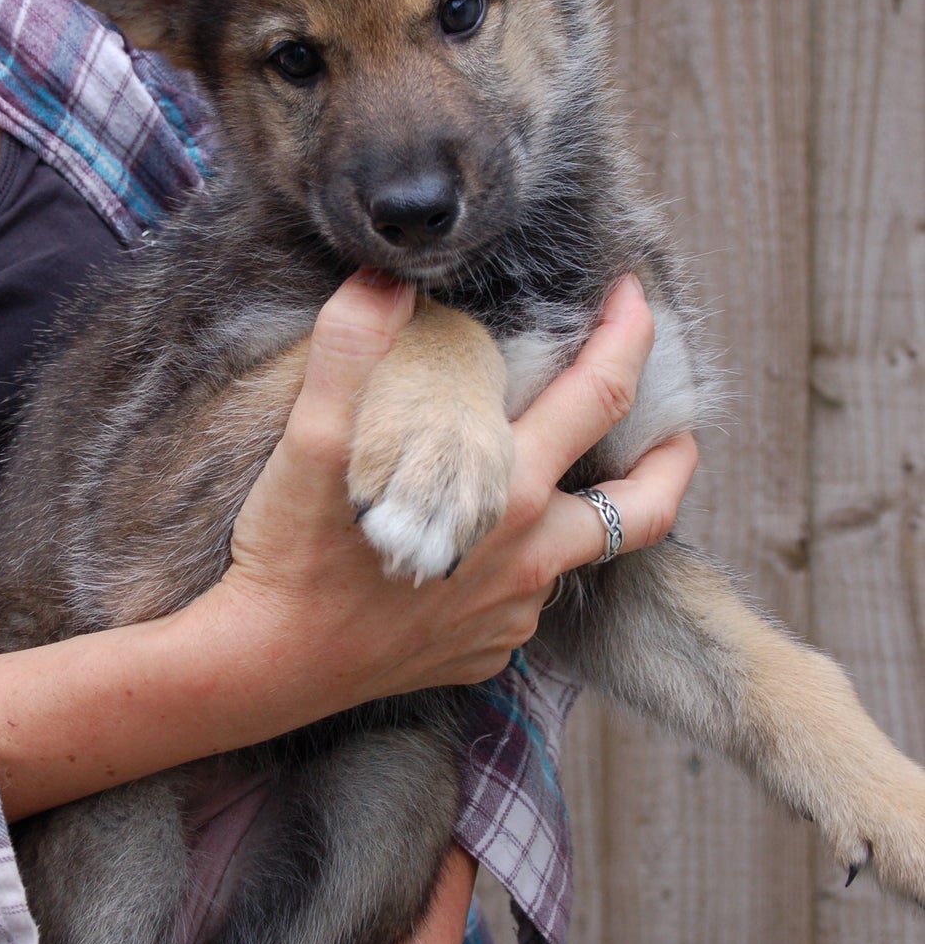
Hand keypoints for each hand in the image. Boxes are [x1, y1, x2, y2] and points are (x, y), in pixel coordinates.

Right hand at [200, 270, 696, 712]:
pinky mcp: (486, 653)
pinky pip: (526, 606)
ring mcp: (514, 615)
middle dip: (675, 457)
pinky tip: (485, 551)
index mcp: (509, 491)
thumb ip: (350, 348)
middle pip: (646, 505)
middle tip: (680, 429)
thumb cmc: (290, 551)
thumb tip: (386, 277)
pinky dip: (524, 568)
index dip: (630, 336)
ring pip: (578, 556)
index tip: (634, 297)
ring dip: (584, 513)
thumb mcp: (312, 439)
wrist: (264, 666)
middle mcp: (530, 558)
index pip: (601, 395)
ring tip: (561, 481)